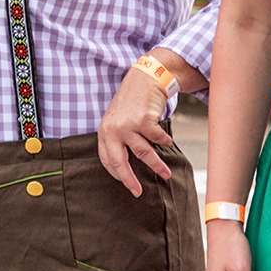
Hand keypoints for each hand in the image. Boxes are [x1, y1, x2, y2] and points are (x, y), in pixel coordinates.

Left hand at [98, 68, 175, 196]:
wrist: (145, 78)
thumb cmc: (133, 101)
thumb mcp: (118, 119)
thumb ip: (118, 139)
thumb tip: (126, 166)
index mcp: (104, 132)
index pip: (108, 160)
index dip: (118, 175)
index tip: (128, 185)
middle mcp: (113, 130)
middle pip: (120, 163)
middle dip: (130, 180)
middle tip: (138, 192)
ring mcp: (128, 125)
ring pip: (144, 154)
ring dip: (157, 166)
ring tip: (166, 173)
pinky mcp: (144, 120)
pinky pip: (157, 139)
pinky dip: (164, 142)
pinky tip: (166, 141)